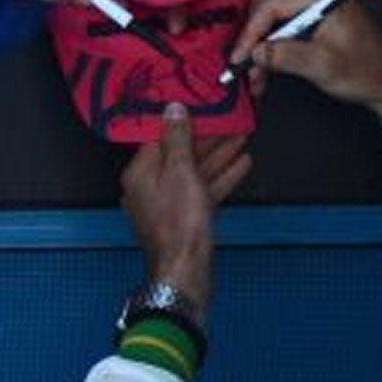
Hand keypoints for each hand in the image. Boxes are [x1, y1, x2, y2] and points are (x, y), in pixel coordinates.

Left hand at [120, 105, 251, 309]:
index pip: (161, 136)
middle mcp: (149, 187)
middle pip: (181, 153)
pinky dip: (220, 177)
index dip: (185, 120)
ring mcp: (167, 204)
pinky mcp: (184, 218)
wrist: (188, 273)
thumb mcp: (181, 171)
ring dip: (219, 154)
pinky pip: (203, 190)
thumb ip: (179, 139)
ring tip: (241, 136)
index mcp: (140, 173)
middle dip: (209, 137)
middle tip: (229, 120)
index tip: (203, 108)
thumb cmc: (180, 227)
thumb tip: (173, 111)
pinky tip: (240, 164)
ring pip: (195, 172)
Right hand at [227, 0, 381, 111]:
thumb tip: (254, 52)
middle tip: (243, 65)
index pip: (272, 5)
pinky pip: (285, 31)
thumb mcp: (322, 65)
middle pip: (268, 8)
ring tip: (256, 78)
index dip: (251, 32)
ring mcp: (318, 8)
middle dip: (253, 39)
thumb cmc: (369, 72)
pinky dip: (274, 51)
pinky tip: (268, 72)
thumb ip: (284, 55)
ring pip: (274, 22)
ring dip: (262, 49)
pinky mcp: (317, 23)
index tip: (240, 57)